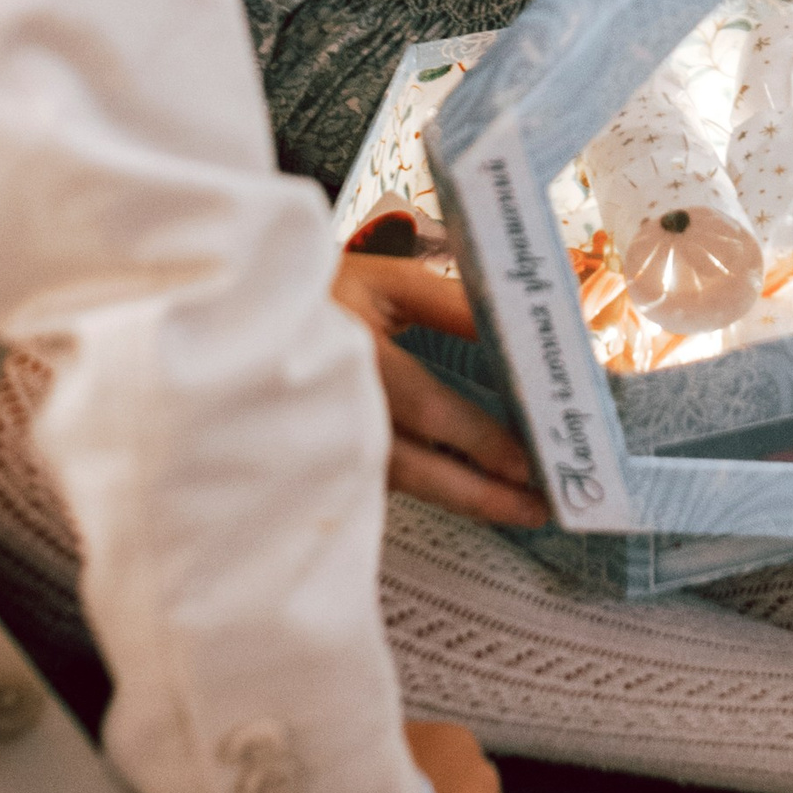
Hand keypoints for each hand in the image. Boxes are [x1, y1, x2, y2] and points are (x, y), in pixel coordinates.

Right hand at [333, 250, 548, 527]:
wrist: (252, 318)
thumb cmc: (330, 294)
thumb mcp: (387, 282)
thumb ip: (452, 304)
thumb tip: (530, 323)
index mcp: (354, 353)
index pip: (427, 408)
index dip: (480, 440)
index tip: (529, 462)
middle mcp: (335, 406)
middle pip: (414, 467)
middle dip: (480, 493)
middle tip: (540, 508)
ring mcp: (322, 440)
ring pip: (398, 484)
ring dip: (460, 499)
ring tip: (518, 510)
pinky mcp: (322, 459)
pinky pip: (381, 484)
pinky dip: (430, 490)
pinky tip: (470, 496)